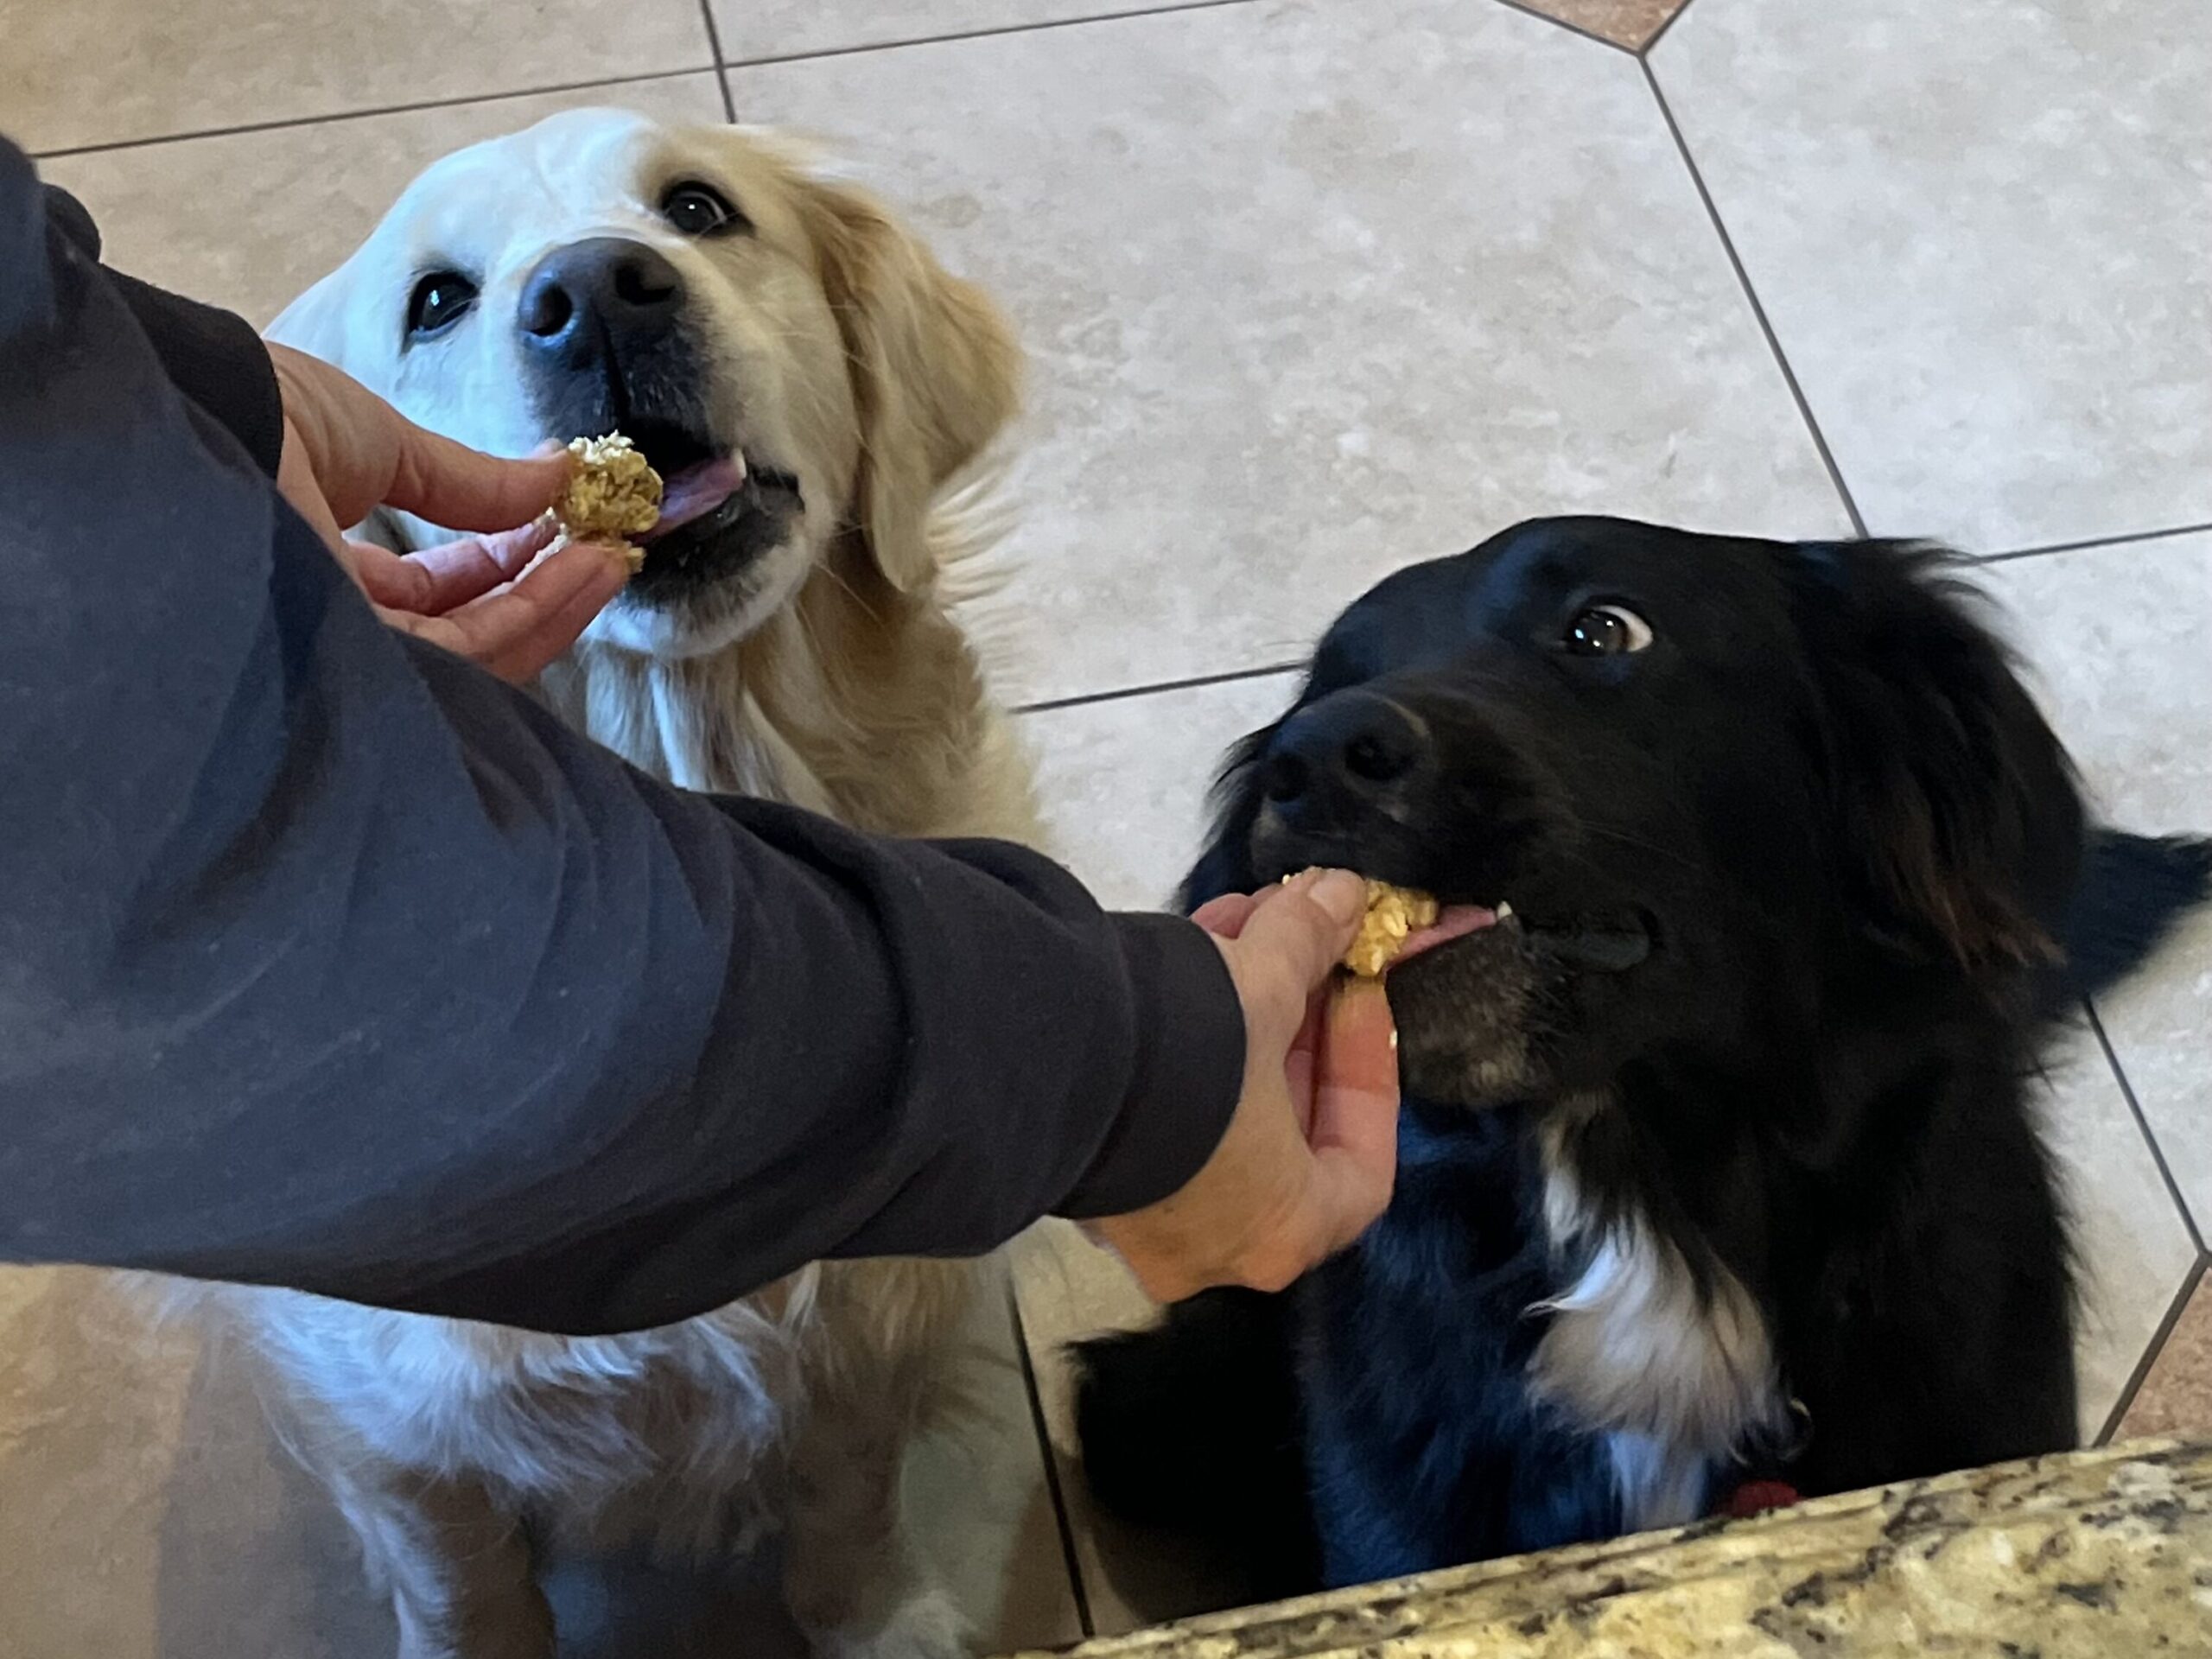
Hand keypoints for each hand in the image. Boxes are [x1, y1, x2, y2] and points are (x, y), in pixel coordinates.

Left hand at [268, 343, 629, 682]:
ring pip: (474, 657)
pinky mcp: (364, 666)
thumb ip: (469, 480)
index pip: (431, 595)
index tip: (567, 530)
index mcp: (320, 568)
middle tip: (608, 552)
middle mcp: (333, 623)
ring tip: (609, 558)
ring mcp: (347, 651)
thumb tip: (555, 478)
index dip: (506, 565)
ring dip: (553, 607)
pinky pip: (468, 661)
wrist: (204, 414)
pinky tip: (577, 571)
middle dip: (544, 595)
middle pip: (462, 636)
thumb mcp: (382, 437)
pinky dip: (532, 619)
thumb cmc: (259, 413)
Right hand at [1088, 869, 1399, 1300]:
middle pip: (1285, 1128)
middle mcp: (1211, 1244)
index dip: (1369, 1070)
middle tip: (1301, 952)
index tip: (1357, 998)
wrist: (1028, 1057)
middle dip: (1296, 1024)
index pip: (1361, 1165)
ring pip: (1220, 1109)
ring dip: (1238, 1018)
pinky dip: (1184, 1044)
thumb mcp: (1262, 987)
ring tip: (1239, 930)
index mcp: (1279, 1231)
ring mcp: (1143, 1216)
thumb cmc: (1173, 1064)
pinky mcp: (1092, 1171)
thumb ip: (1310, 944)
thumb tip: (1339, 902)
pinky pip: (1161, 1108)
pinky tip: (1184, 959)